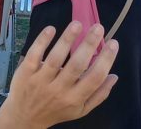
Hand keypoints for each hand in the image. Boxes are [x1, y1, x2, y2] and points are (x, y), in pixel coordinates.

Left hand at [0, 22, 118, 128]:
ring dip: (67, 39)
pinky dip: (42, 41)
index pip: (95, 78)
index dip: (106, 60)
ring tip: (77, 24)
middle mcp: (60, 89)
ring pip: (56, 58)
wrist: (25, 117)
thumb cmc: (56, 110)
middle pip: (77, 65)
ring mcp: (41, 80)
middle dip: (89, 45)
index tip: (113, 43)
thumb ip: (99, 94)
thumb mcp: (81, 110)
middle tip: (98, 27)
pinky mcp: (26, 71)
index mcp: (75, 98)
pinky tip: (51, 29)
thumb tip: (115, 76)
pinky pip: (35, 54)